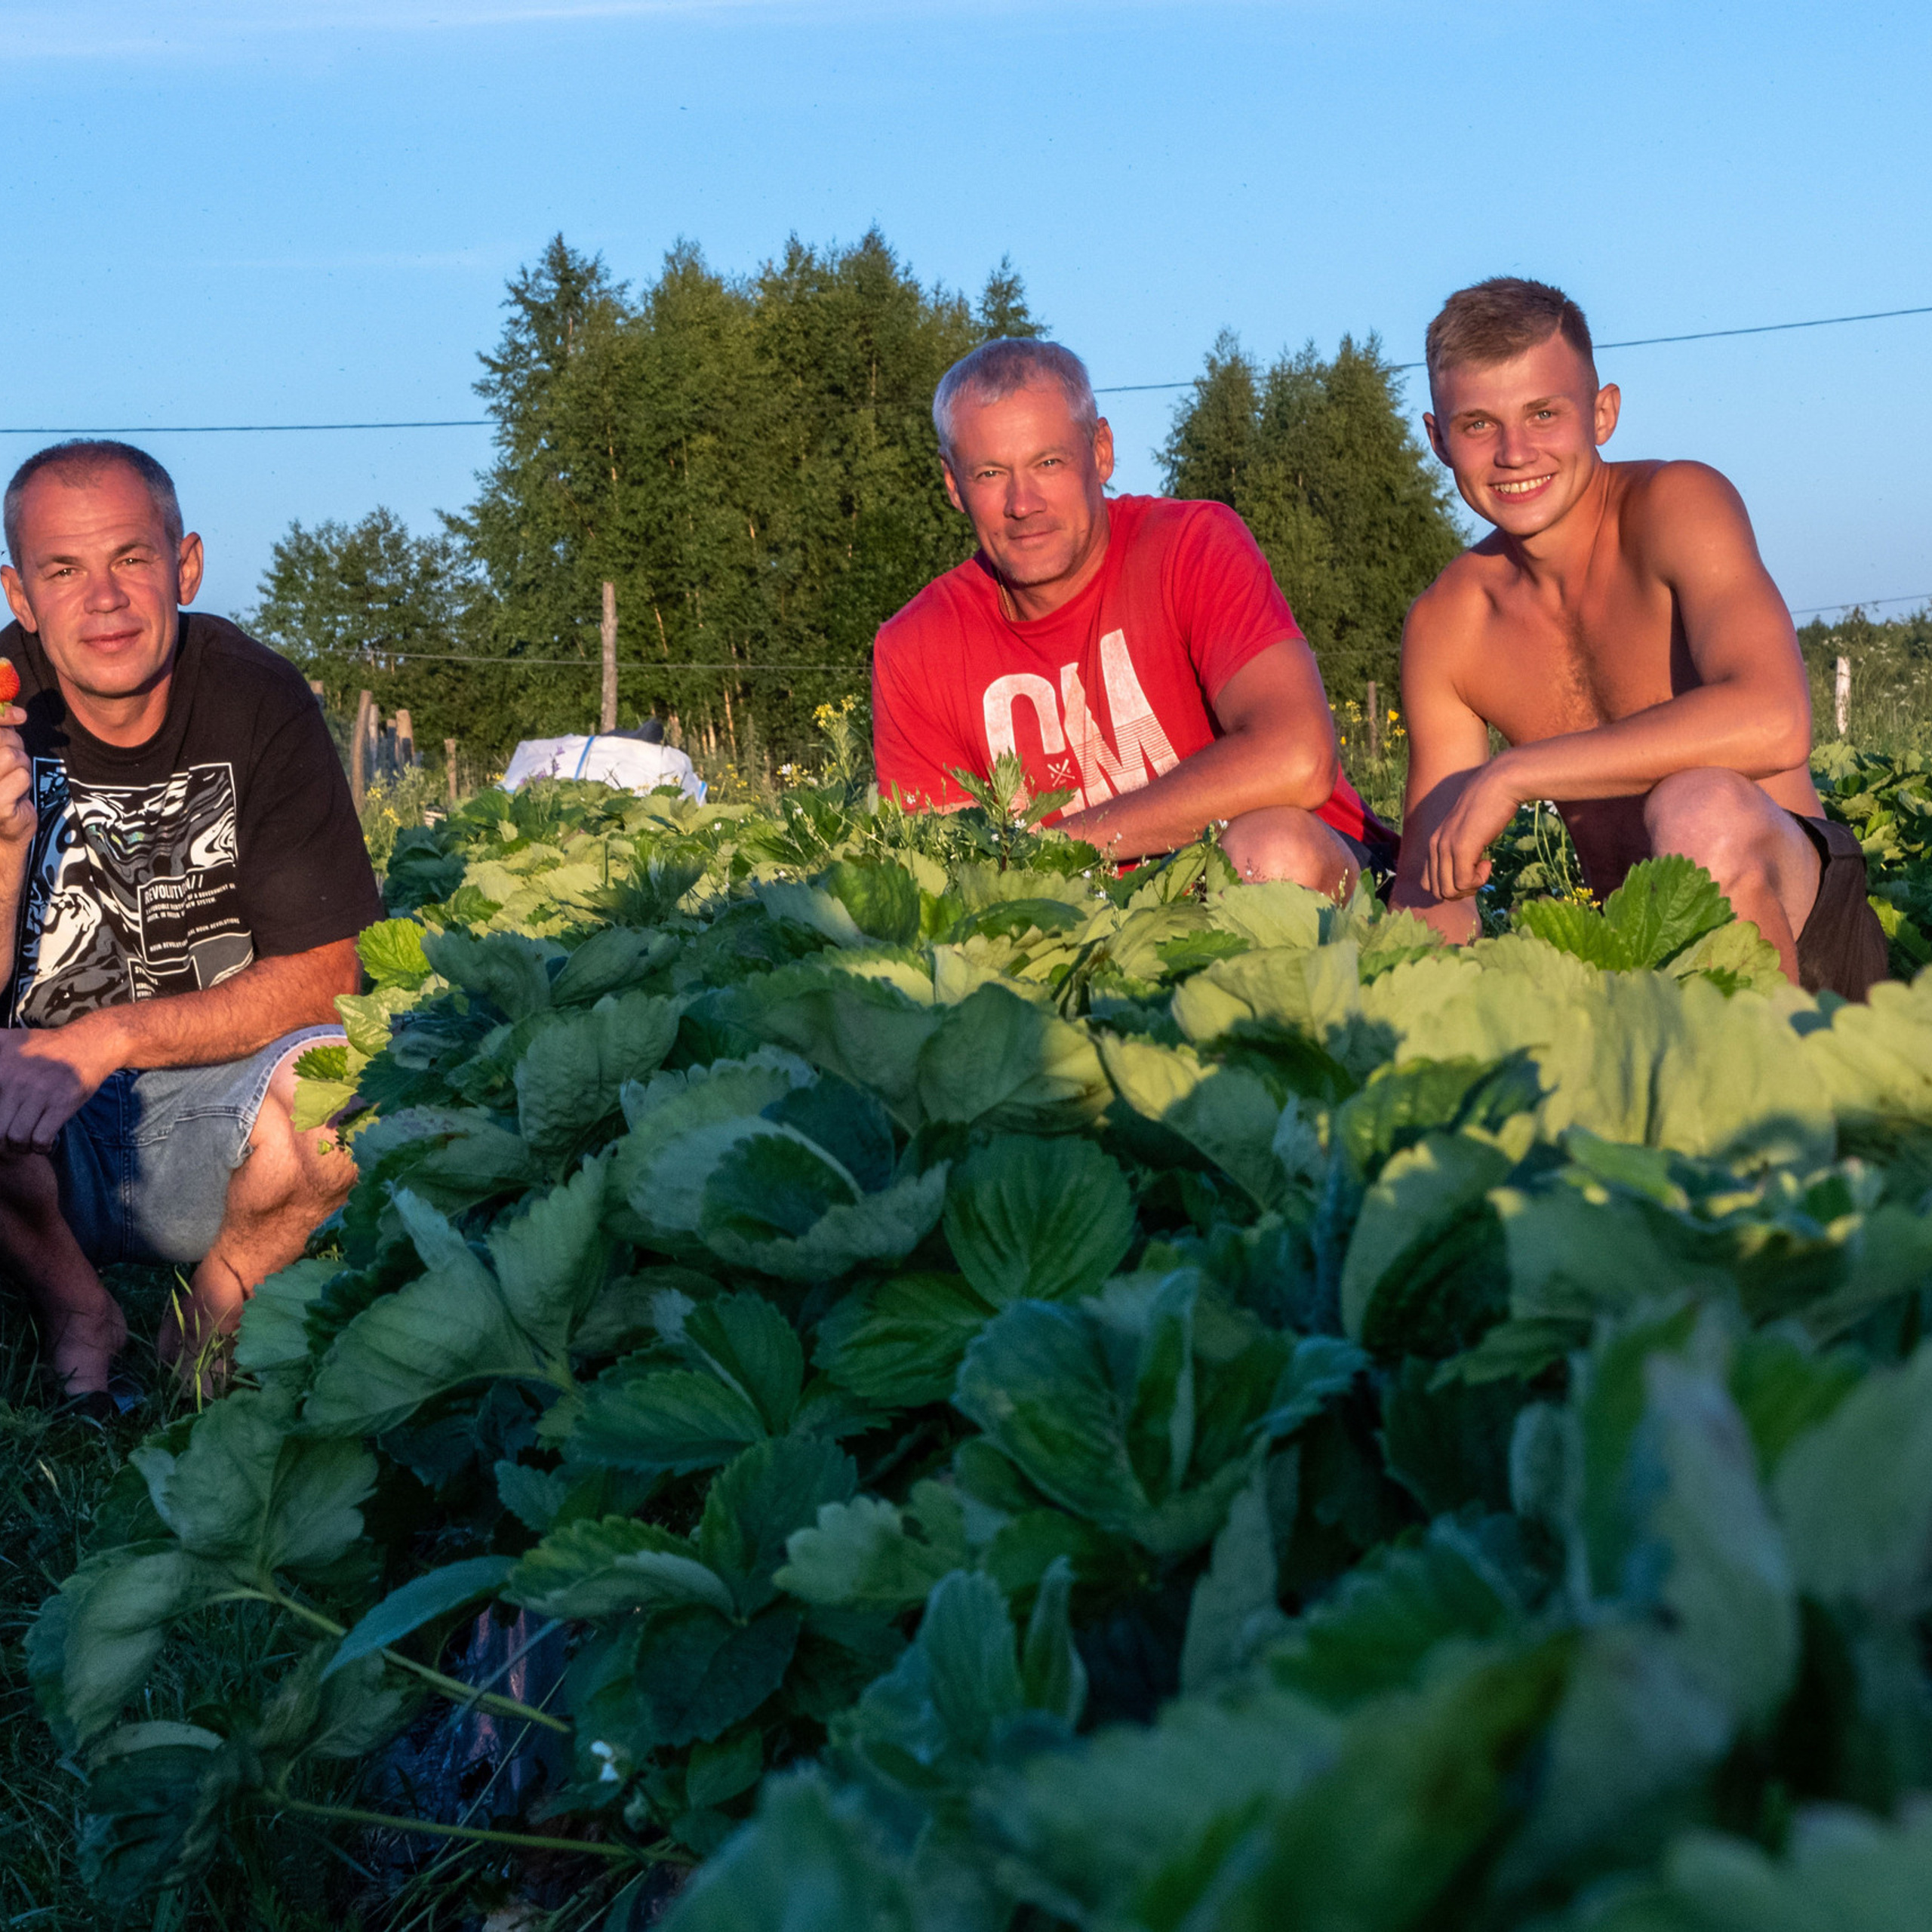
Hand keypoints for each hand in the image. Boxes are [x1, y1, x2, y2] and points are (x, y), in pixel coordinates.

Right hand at [0, 704, 33, 852]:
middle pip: (3, 741)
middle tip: (15, 762)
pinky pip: (23, 776)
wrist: (4, 830)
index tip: (21, 715)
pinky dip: (26, 783)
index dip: (3, 717)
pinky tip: (18, 793)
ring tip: (14, 780)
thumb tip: (16, 712)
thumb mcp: (1, 757)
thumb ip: (3, 734)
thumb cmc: (3, 788)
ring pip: (14, 757)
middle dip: (16, 747)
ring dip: (22, 767)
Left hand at [0, 1016, 123, 1152]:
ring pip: (14, 1138)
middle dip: (1, 1145)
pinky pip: (40, 1139)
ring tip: (25, 1143)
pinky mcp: (61, 1103)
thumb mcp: (6, 1039)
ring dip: (19, 1147)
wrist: (90, 1043)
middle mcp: (13, 1081)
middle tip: (8, 1144)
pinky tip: (43, 1141)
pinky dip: (40, 1147)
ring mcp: (38, 1093)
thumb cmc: (45, 1046)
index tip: (3, 1125)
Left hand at [1423, 762, 1522, 900]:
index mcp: (1435, 842)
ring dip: (1470, 887)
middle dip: (1461, 891)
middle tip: (1479, 874)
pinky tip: (1488, 862)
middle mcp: (1435, 845)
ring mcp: (1446, 847)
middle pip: (1438, 891)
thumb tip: (1466, 871)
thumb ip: (1462, 847)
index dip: (1452, 886)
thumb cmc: (1490, 806)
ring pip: (1449, 891)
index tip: (1470, 872)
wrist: (1499, 784)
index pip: (1429, 883)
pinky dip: (1478, 881)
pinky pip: (1464, 882)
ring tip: (1484, 868)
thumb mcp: (1469, 830)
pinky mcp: (1461, 848)